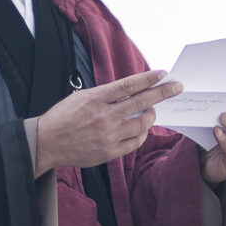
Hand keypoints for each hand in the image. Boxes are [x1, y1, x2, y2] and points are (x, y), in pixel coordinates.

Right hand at [32, 70, 181, 174]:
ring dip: (151, 116)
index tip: (163, 73)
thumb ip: (106, 95)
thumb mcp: (81, 97)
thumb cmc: (63, 117)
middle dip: (163, 93)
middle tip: (177, 87)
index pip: (129, 85)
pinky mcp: (109, 152)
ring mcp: (108, 135)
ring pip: (142, 124)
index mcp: (96, 98)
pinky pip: (135, 142)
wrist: (47, 142)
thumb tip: (130, 91)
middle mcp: (104, 116)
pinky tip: (142, 129)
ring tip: (152, 111)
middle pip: (141, 102)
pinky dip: (142, 134)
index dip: (148, 78)